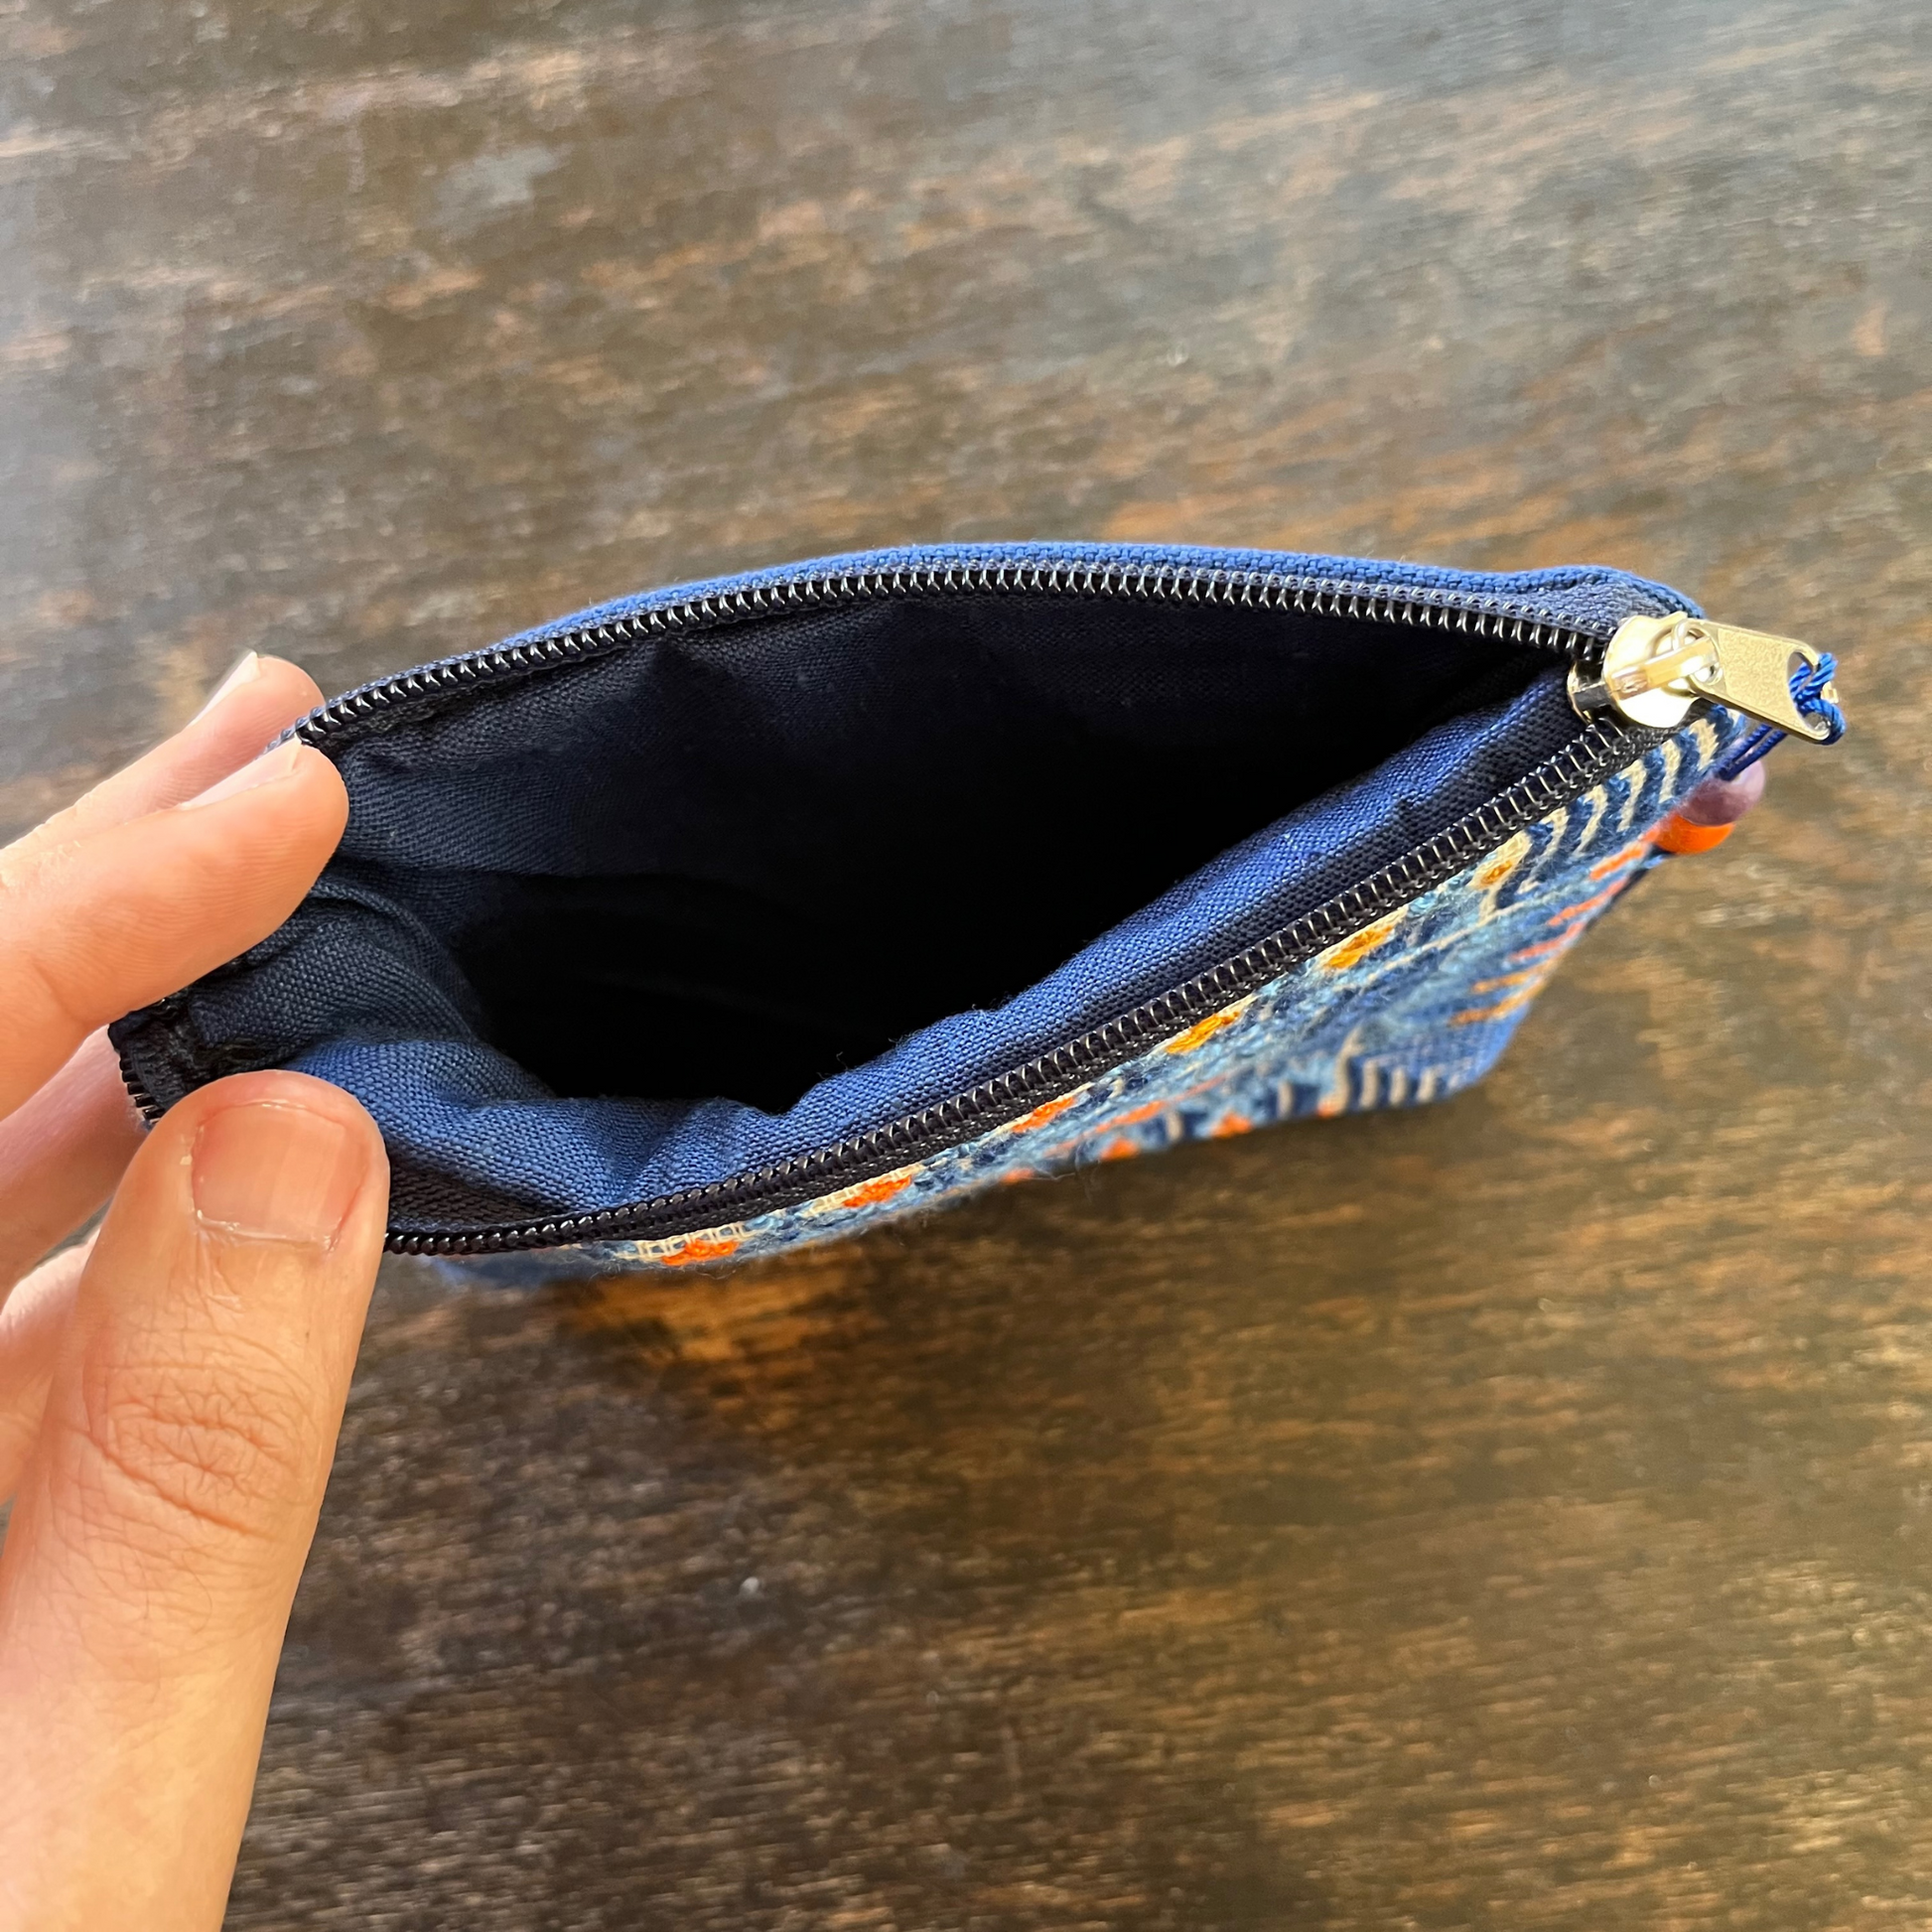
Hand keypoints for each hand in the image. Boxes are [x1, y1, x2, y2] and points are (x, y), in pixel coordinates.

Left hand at [0, 656, 389, 1931]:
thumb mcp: (68, 1800)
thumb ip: (182, 1468)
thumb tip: (302, 1135)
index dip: (101, 909)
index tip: (295, 794)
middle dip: (94, 886)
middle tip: (261, 735)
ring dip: (140, 1018)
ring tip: (278, 870)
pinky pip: (13, 1293)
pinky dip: (142, 1191)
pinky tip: (247, 1119)